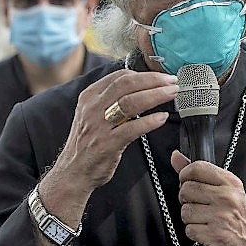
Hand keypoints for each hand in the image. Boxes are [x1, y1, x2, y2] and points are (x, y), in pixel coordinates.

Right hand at [42, 69, 178, 197]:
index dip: (145, 74)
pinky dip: (150, 121)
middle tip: (172, 81)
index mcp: (90, 96)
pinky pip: (132, 128)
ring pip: (131, 102)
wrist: (73, 171)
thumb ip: (111, 99)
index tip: (162, 76)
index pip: (120, 76)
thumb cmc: (89, 141)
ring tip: (171, 94)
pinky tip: (162, 118)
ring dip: (156, 95)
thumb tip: (140, 85)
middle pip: (127, 84)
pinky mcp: (107, 143)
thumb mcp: (93, 113)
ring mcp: (99, 125)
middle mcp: (93, 107)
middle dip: (154, 80)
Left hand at [171, 151, 245, 245]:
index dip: (185, 175)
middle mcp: (227, 197)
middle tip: (198, 205)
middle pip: (186, 190)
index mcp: (230, 182)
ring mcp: (221, 216)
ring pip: (185, 211)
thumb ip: (199, 172)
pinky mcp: (215, 235)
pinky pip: (189, 229)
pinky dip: (194, 232)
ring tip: (204, 219)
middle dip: (186, 200)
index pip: (197, 168)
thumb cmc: (235, 215)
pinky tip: (206, 231)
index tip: (186, 182)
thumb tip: (175, 156)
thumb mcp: (224, 189)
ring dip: (190, 218)